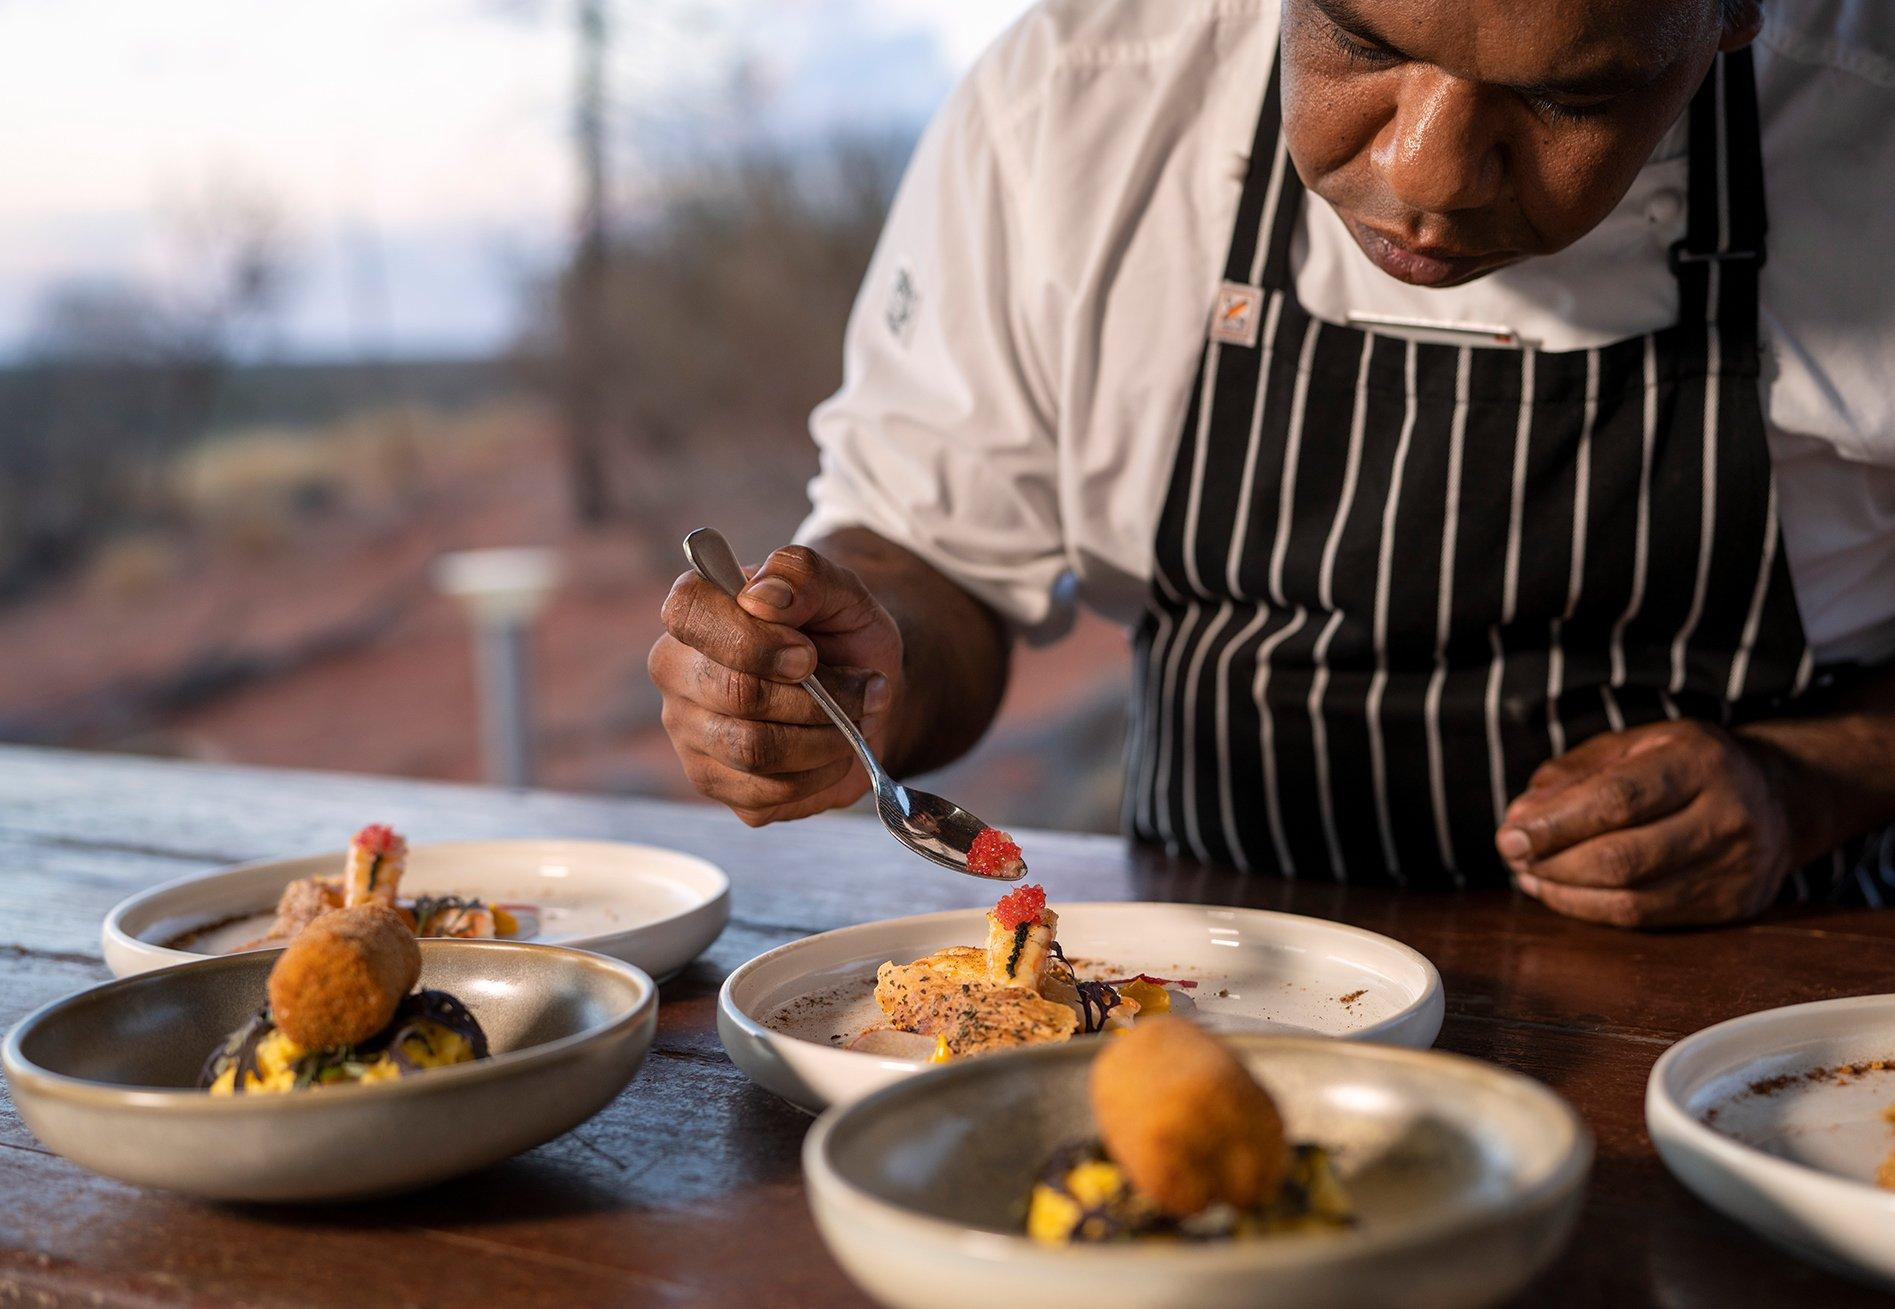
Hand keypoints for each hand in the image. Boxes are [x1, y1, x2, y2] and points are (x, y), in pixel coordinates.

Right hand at [649, 545, 902, 825]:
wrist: (864, 687)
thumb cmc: (842, 632)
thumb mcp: (842, 591)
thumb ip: (803, 575)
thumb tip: (761, 597)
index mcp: (696, 609)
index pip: (689, 615)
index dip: (755, 640)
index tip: (809, 654)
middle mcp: (676, 670)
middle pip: (734, 694)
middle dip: (816, 697)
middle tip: (861, 686)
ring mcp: (688, 731)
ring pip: (752, 750)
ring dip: (825, 737)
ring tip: (855, 717)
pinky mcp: (714, 782)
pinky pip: (766, 794)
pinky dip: (820, 773)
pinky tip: (834, 749)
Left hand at [1495, 720, 1814, 927]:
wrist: (1779, 797)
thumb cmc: (1685, 764)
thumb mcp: (1633, 745)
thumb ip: (1572, 775)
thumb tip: (1520, 818)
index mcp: (1699, 762)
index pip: (1616, 800)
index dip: (1555, 824)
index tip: (1509, 836)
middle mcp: (1727, 816)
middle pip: (1622, 858)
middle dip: (1553, 863)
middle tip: (1513, 857)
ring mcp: (1737, 868)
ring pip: (1632, 898)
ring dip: (1565, 892)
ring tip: (1530, 875)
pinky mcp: (1733, 906)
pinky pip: (1647, 919)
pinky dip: (1592, 910)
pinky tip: (1563, 893)